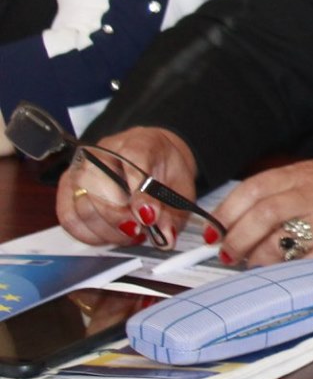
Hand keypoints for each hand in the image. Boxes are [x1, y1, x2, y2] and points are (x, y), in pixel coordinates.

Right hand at [55, 126, 199, 247]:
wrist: (151, 158)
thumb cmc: (162, 169)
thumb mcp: (180, 186)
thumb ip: (173, 210)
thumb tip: (165, 236)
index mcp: (138, 142)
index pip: (132, 160)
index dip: (139, 192)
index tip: (148, 218)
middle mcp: (102, 152)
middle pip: (98, 185)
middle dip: (119, 218)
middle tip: (139, 231)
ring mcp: (79, 169)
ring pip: (83, 206)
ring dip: (108, 230)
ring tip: (131, 234)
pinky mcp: (66, 188)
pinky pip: (70, 218)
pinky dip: (91, 235)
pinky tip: (111, 236)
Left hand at [212, 146, 312, 266]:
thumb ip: (294, 187)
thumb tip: (250, 213)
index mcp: (308, 173)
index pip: (252, 189)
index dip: (226, 212)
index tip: (217, 229)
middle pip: (257, 217)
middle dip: (235, 241)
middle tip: (231, 255)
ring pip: (275, 243)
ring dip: (258, 261)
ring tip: (259, 266)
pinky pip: (304, 265)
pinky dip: (288, 274)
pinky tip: (288, 276)